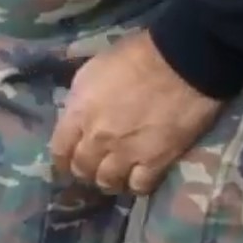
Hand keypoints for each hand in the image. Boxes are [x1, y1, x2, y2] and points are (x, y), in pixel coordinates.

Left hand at [49, 32, 222, 195]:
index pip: (59, 150)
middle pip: (82, 168)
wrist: (183, 60)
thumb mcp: (92, 70)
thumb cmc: (136, 56)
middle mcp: (97, 138)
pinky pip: (140, 186)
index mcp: (78, 114)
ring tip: (116, 176)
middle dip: (85, 170)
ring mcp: (126, 152)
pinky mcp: (157, 160)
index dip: (62, 160)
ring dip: (109, 181)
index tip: (66, 163)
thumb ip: (79, 99)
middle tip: (94, 168)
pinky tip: (139, 178)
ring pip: (108, 182)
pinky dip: (137, 185)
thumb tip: (76, 115)